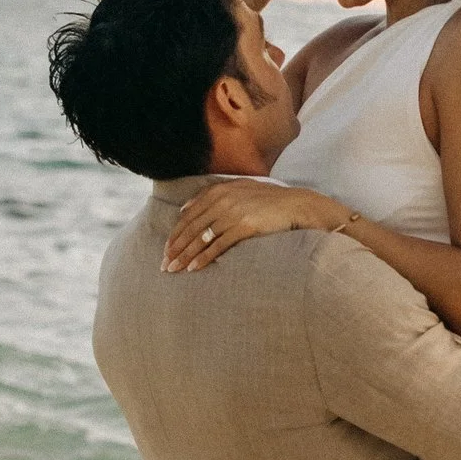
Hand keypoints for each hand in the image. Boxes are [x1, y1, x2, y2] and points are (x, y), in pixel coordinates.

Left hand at [163, 178, 340, 271]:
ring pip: (201, 238)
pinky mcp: (244, 226)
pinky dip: (204, 258)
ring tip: (174, 269)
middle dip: (175, 248)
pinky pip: (218, 245)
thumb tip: (185, 208)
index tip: (166, 249)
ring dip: (185, 256)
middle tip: (164, 264)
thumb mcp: (238, 189)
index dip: (175, 234)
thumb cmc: (267, 200)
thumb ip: (212, 195)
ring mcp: (233, 213)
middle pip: (191, 228)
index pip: (188, 215)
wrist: (296, 205)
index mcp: (218, 190)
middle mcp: (222, 200)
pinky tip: (194, 268)